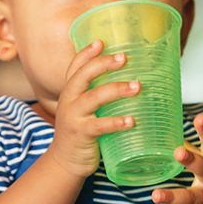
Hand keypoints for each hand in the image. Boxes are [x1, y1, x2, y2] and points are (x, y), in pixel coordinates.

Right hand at [48, 39, 140, 178]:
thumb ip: (97, 95)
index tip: (101, 41)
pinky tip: (131, 120)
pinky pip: (100, 125)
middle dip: (103, 64)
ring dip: (116, 89)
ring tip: (137, 86)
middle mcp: (69, 100)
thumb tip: (129, 79)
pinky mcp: (81, 134)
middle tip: (124, 58)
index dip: (86, 53)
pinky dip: (116, 122)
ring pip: (94, 97)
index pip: (75, 67)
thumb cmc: (80, 132)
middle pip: (83, 76)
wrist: (65, 161)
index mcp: (70, 92)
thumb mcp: (82, 109)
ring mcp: (74, 117)